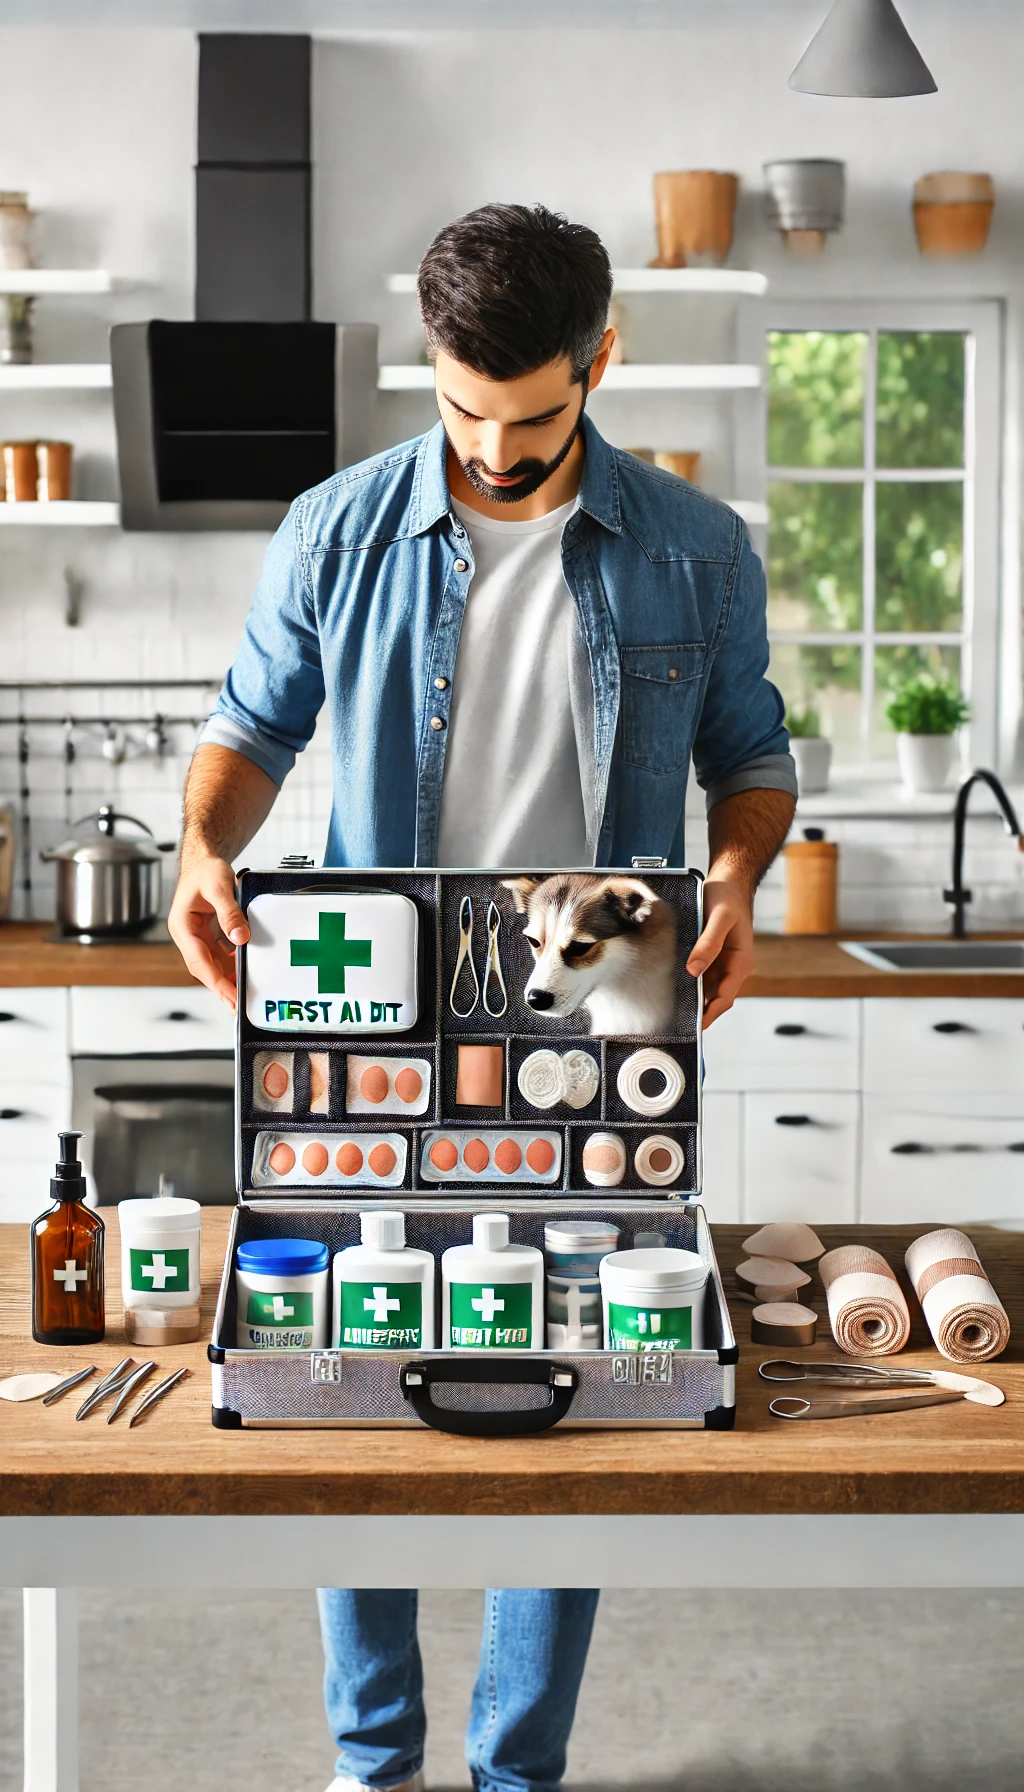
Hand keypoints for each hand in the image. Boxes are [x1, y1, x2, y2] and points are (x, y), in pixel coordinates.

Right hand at [167, 854, 249, 1009]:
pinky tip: (244, 968)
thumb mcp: (219, 887)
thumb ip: (229, 913)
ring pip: (212, 964)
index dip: (215, 982)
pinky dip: (231, 963)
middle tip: (239, 1004)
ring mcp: (196, 936)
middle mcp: (187, 935)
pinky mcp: (207, 935)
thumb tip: (239, 937)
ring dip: (227, 978)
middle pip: (204, 968)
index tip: (230, 997)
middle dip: (221, 987)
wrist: (203, 859)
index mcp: (182, 926)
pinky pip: (219, 955)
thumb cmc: (205, 870)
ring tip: (245, 992)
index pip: (199, 961)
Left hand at [686, 876, 754, 1027]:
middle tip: (675, 1022)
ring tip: (669, 1009)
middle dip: (698, 1011)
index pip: (725, 997)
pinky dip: (688, 982)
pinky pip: (699, 975)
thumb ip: (708, 943)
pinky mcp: (709, 956)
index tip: (696, 1026)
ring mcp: (721, 963)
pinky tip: (671, 985)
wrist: (729, 882)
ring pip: (705, 988)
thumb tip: (694, 970)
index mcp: (740, 962)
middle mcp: (732, 967)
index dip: (710, 1013)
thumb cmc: (728, 897)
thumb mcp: (720, 917)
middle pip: (715, 998)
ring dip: (692, 998)